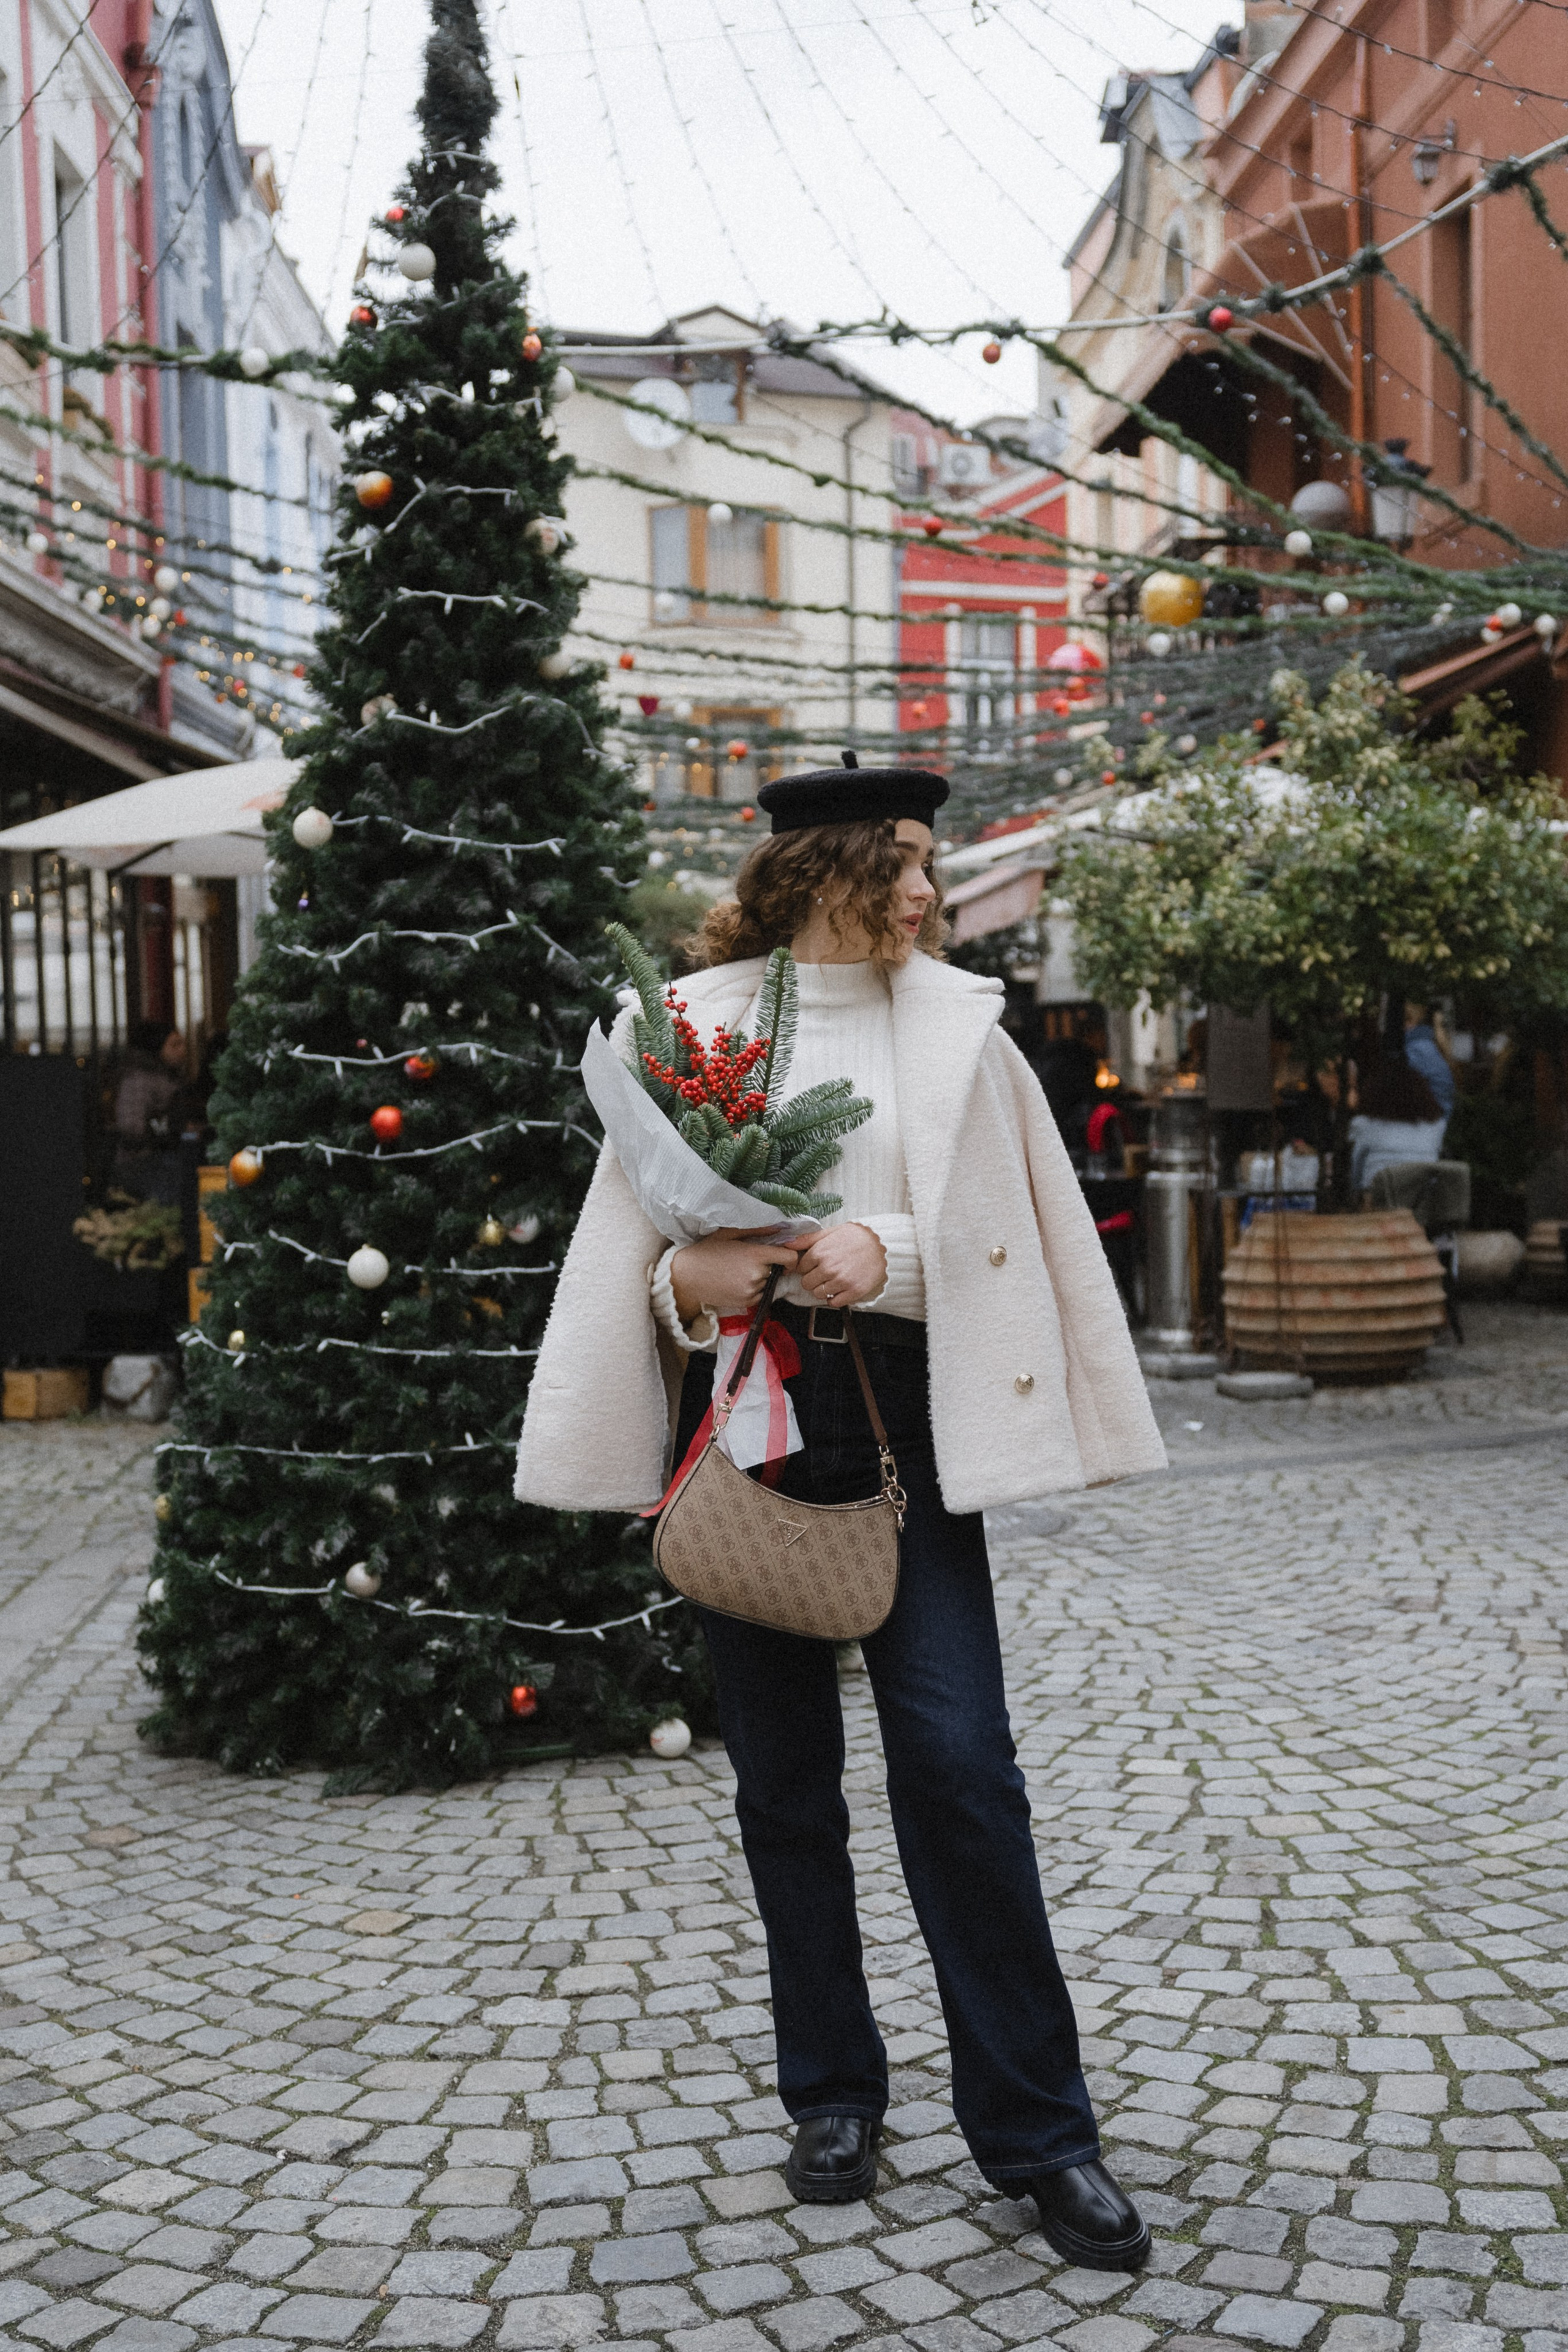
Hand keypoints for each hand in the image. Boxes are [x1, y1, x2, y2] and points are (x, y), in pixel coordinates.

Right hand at [670, 1228, 798, 1324]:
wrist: (686, 1276)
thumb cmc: (707, 1250)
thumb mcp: (729, 1233)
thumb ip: (757, 1230)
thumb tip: (780, 1226)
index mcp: (755, 1255)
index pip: (790, 1257)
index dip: (790, 1256)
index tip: (783, 1255)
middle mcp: (757, 1275)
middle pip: (776, 1269)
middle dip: (767, 1265)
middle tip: (746, 1261)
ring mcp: (751, 1291)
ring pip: (767, 1283)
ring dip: (759, 1278)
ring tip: (737, 1272)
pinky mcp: (746, 1302)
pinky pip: (760, 1295)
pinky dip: (753, 1289)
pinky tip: (735, 1282)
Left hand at [795, 1222, 886, 1309]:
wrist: (883, 1245)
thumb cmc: (856, 1237)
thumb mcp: (831, 1232)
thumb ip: (808, 1239)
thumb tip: (787, 1244)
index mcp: (820, 1252)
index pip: (800, 1268)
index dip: (807, 1267)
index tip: (815, 1265)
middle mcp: (828, 1268)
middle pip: (807, 1283)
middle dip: (813, 1279)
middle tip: (824, 1273)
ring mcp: (841, 1281)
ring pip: (818, 1294)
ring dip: (823, 1289)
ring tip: (834, 1279)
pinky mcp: (853, 1292)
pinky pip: (834, 1303)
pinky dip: (835, 1298)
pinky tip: (841, 1288)